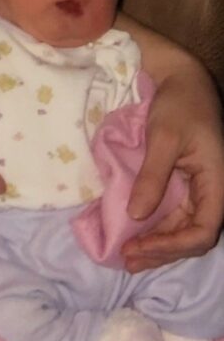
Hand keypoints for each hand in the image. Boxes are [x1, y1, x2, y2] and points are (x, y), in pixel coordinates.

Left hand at [122, 72, 223, 272]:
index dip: (172, 245)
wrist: (181, 81)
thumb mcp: (162, 138)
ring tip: (127, 255)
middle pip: (192, 235)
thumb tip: (137, 215)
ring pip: (182, 228)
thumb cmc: (178, 105)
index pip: (203, 229)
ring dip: (156, 243)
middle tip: (126, 260)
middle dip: (161, 251)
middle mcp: (212, 190)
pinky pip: (173, 213)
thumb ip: (152, 177)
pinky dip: (154, 227)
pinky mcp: (184, 183)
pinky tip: (134, 234)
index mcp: (217, 182)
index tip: (138, 246)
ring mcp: (198, 188)